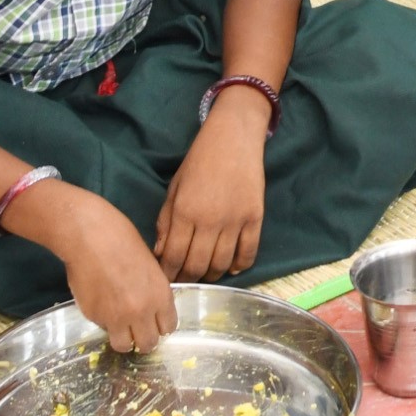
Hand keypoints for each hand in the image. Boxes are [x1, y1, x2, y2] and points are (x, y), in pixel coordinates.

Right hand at [37, 186, 179, 353]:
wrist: (91, 239)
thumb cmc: (124, 242)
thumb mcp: (151, 266)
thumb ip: (153, 291)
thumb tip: (152, 307)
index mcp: (160, 295)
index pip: (169, 327)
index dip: (162, 326)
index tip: (156, 322)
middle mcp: (141, 312)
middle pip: (148, 344)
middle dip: (145, 339)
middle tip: (139, 329)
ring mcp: (116, 318)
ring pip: (125, 346)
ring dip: (125, 339)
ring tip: (121, 326)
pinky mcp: (94, 318)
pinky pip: (104, 330)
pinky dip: (106, 324)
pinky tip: (103, 306)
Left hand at [153, 98, 270, 282]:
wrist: (234, 136)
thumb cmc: (199, 161)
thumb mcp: (174, 189)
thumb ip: (166, 222)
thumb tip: (160, 253)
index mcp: (184, 212)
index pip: (172, 257)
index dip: (167, 274)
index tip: (166, 279)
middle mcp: (209, 221)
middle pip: (197, 266)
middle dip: (187, 278)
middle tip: (185, 279)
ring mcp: (235, 220)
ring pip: (221, 264)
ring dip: (211, 275)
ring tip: (206, 274)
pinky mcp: (255, 217)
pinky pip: (248, 252)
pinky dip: (240, 266)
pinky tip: (232, 267)